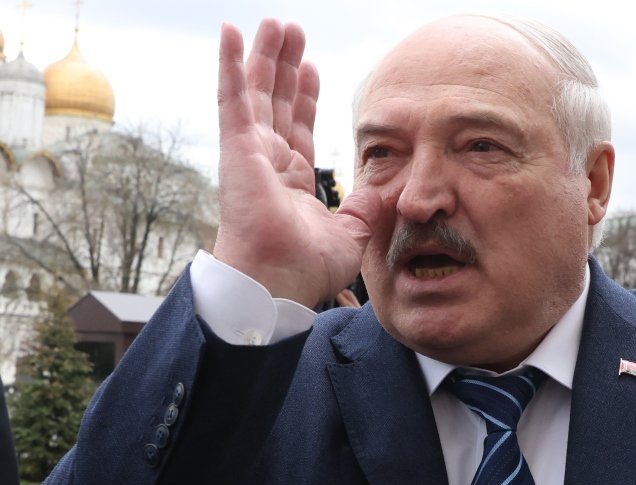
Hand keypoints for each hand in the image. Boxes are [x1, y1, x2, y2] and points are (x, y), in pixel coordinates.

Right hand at [213, 20, 383, 307]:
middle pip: (278, 102)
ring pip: (258, 92)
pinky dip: (231, 63)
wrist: (277, 282)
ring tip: (276, 23)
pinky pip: (233, 97)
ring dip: (265, 55)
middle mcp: (269, 164)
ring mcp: (251, 153)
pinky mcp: (237, 147)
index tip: (313, 68)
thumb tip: (378, 191)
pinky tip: (231, 32)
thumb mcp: (350, 235)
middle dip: (287, 66)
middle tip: (293, 32)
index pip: (300, 129)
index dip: (306, 98)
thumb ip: (363, 210)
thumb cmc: (305, 269)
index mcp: (293, 183)